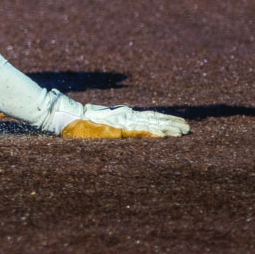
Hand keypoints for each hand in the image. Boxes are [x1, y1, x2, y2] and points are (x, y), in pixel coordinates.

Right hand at [51, 97, 189, 138]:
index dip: (164, 121)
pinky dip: (153, 133)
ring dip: (168, 128)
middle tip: (189, 128)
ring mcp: (122, 122)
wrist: (65, 118)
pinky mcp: (116, 127)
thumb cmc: (78, 126)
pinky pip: (139, 131)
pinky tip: (165, 135)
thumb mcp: (98, 129)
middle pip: (154, 120)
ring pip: (151, 124)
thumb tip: (120, 132)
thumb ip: (111, 130)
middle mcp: (125, 118)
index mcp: (123, 118)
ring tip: (184, 131)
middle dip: (172, 124)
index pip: (149, 119)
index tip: (178, 125)